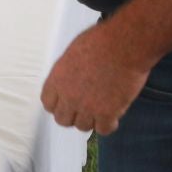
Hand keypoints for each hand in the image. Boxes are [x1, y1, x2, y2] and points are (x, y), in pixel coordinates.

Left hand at [40, 20, 151, 135]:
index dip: (58, 104)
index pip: (48, 103)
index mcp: (58, 79)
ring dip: (91, 119)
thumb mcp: (74, 52)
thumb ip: (68, 71)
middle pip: (63, 119)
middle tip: (84, 109)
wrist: (124, 45)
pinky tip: (114, 117)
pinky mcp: (106, 114)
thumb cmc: (102, 41)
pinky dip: (109, 124)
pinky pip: (103, 130)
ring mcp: (87, 107)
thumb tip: (71, 79)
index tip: (65, 103)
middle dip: (73, 115)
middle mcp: (69, 96)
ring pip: (82, 126)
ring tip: (101, 110)